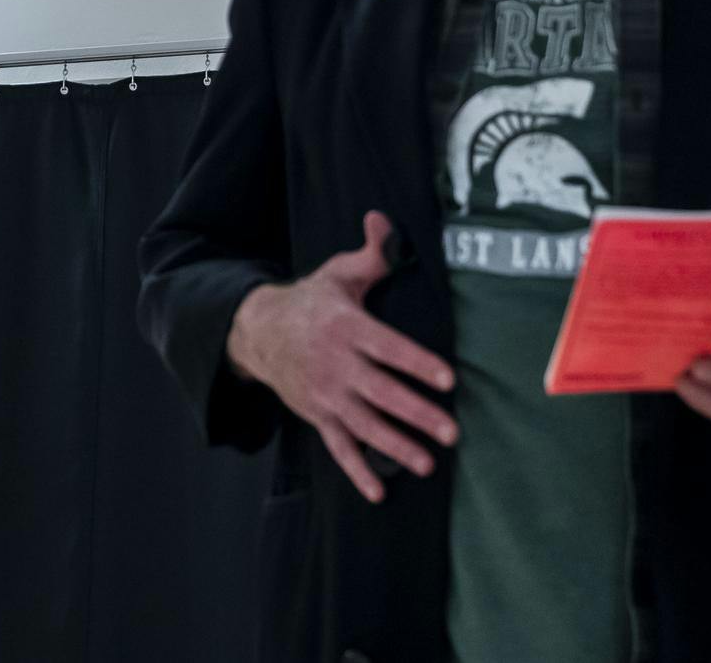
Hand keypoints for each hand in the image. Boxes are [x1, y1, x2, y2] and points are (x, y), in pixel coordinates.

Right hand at [228, 210, 457, 503]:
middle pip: (382, 393)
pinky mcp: (318, 416)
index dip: (418, 364)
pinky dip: (357, 472)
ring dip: (396, 447)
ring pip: (365, 426)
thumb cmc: (311, 301)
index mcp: (347, 328)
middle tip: (452, 431)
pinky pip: (338, 448)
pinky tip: (379, 492)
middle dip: (418, 414)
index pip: (388, 348)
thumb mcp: (338, 275)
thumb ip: (372, 254)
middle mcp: (337, 365)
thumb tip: (383, 220)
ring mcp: (326, 395)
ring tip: (428, 463)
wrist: (258, 332)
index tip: (447, 379)